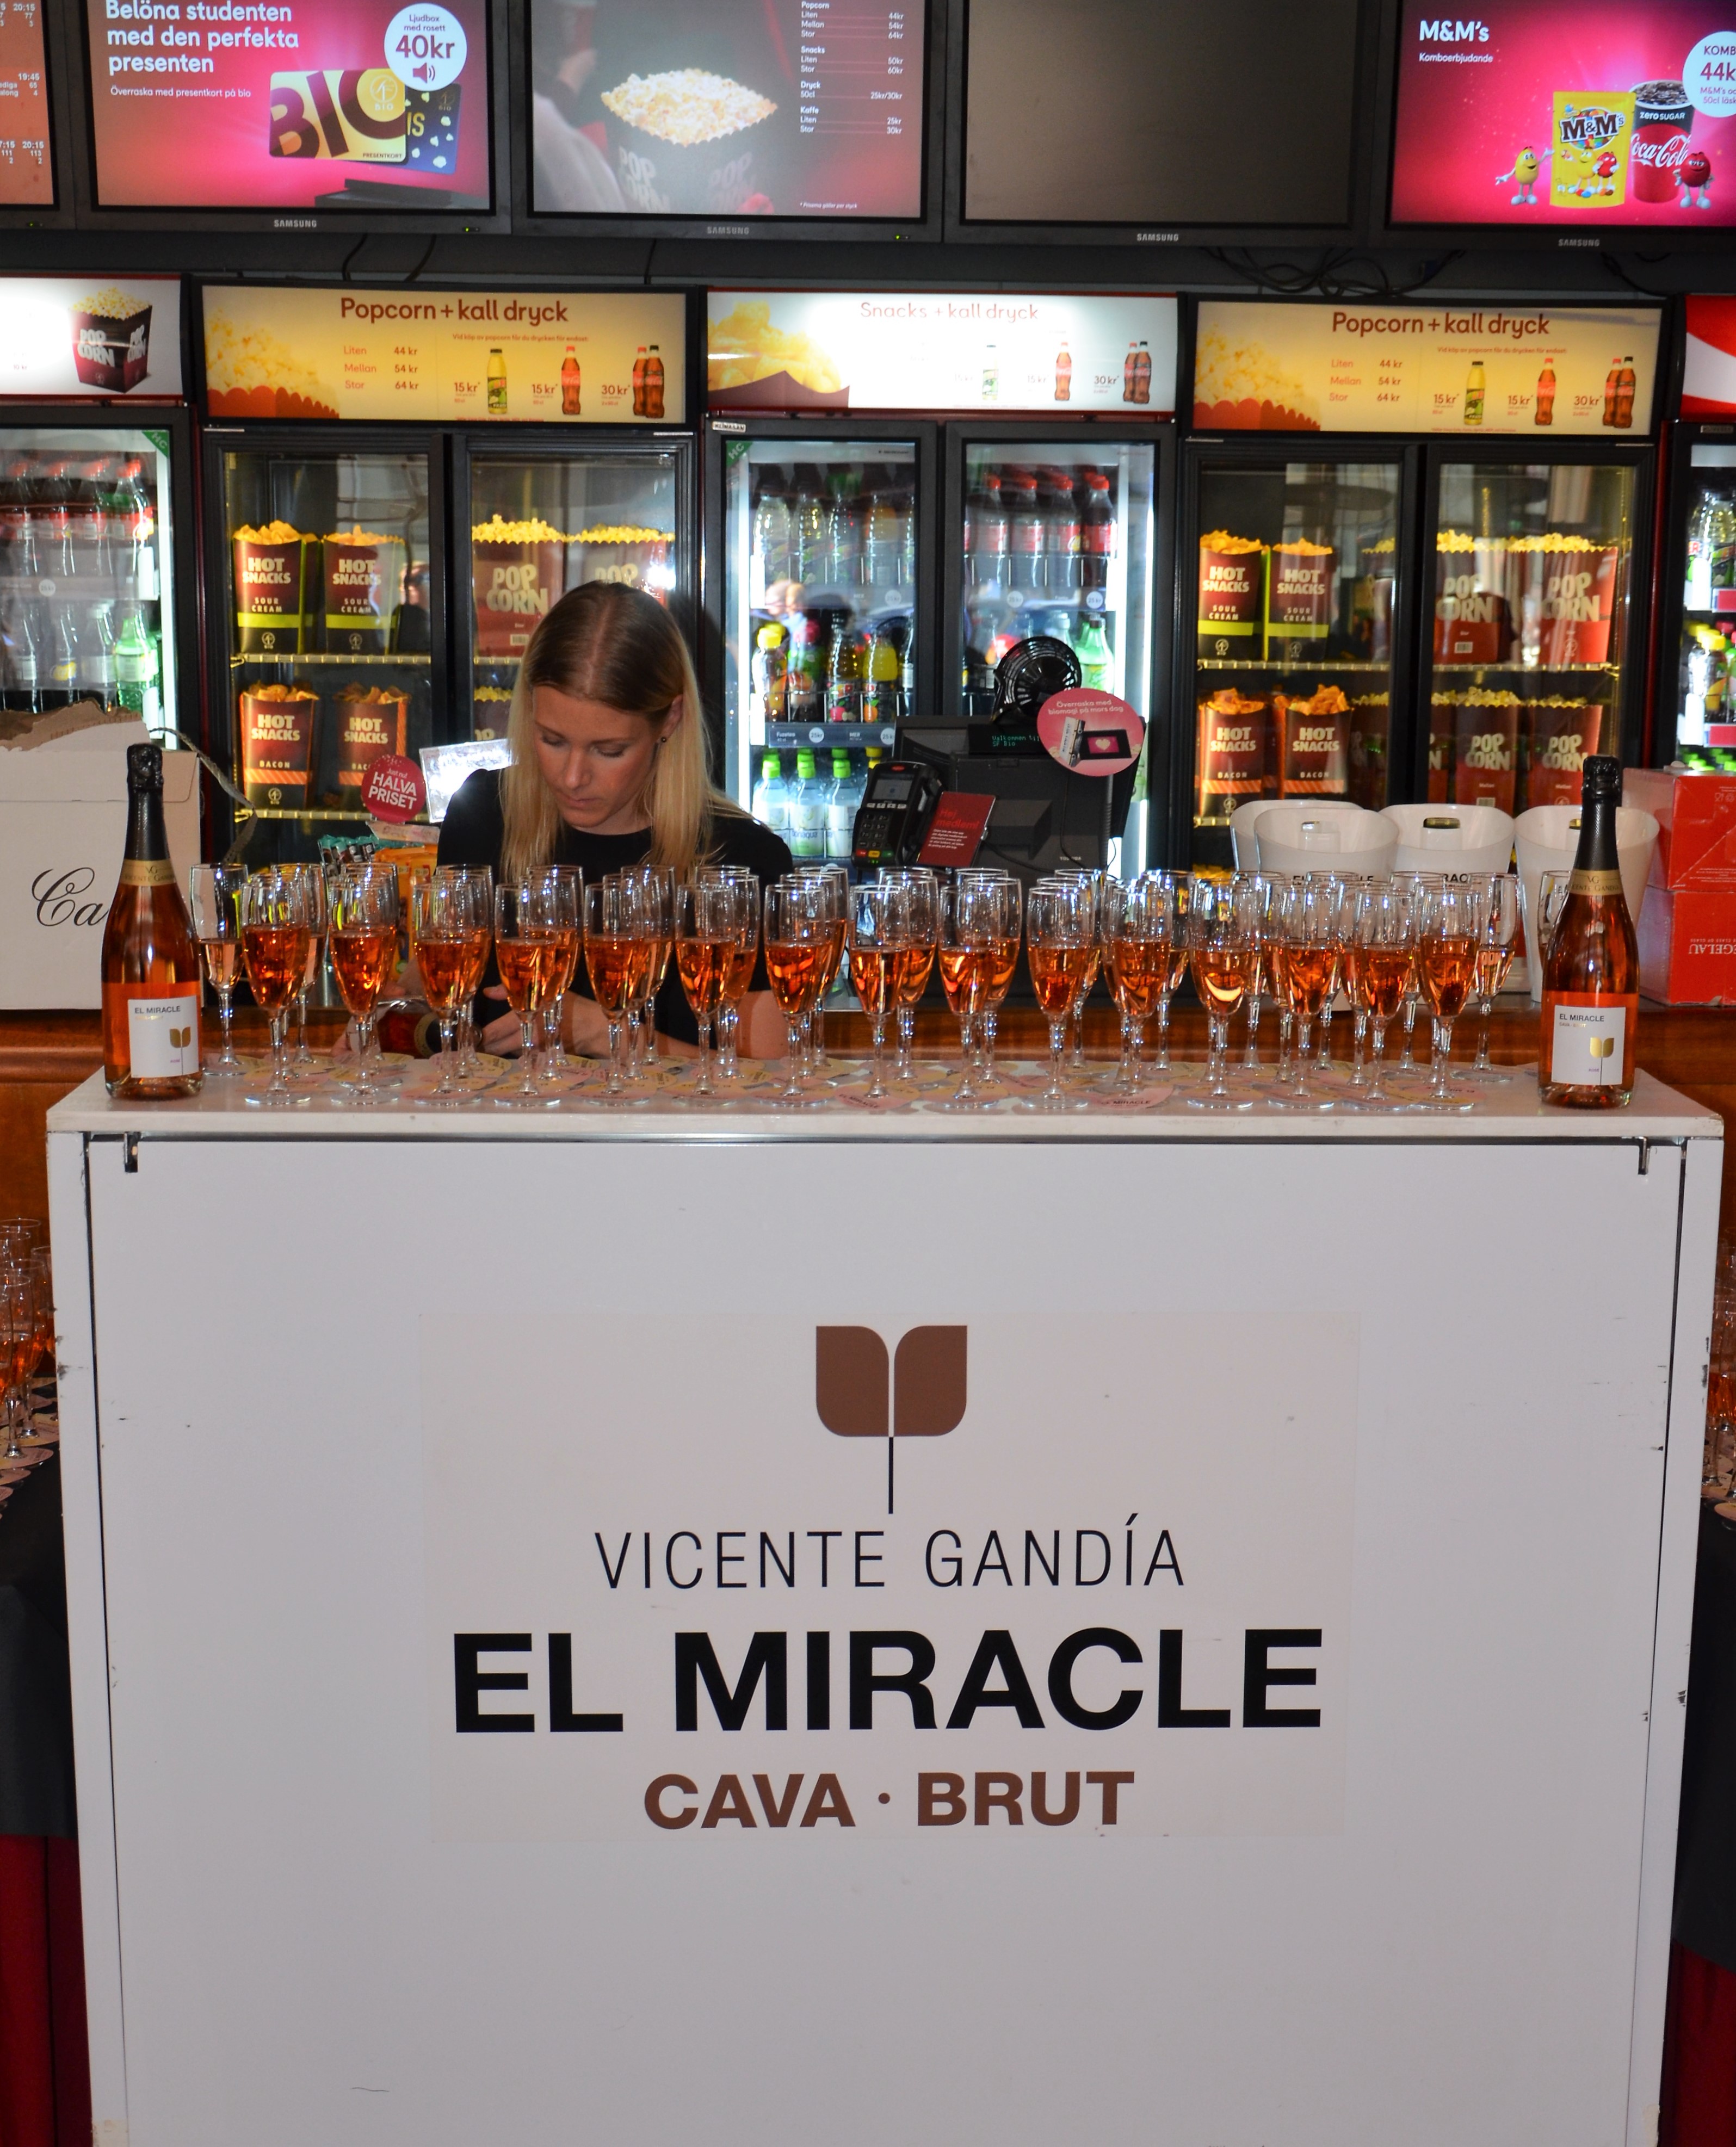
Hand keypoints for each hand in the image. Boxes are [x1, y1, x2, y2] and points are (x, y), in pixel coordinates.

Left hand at [481, 987, 613, 1057]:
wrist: (595, 1029)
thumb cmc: (572, 1006)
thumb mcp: (545, 991)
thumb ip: (514, 990)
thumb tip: (488, 991)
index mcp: (523, 1018)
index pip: (493, 1032)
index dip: (479, 1036)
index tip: (468, 1036)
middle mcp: (525, 1037)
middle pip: (497, 1046)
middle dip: (484, 1046)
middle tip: (471, 1045)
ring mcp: (533, 1049)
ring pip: (508, 1051)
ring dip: (498, 1050)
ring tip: (486, 1047)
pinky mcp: (540, 1056)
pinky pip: (522, 1054)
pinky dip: (514, 1051)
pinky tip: (510, 1049)